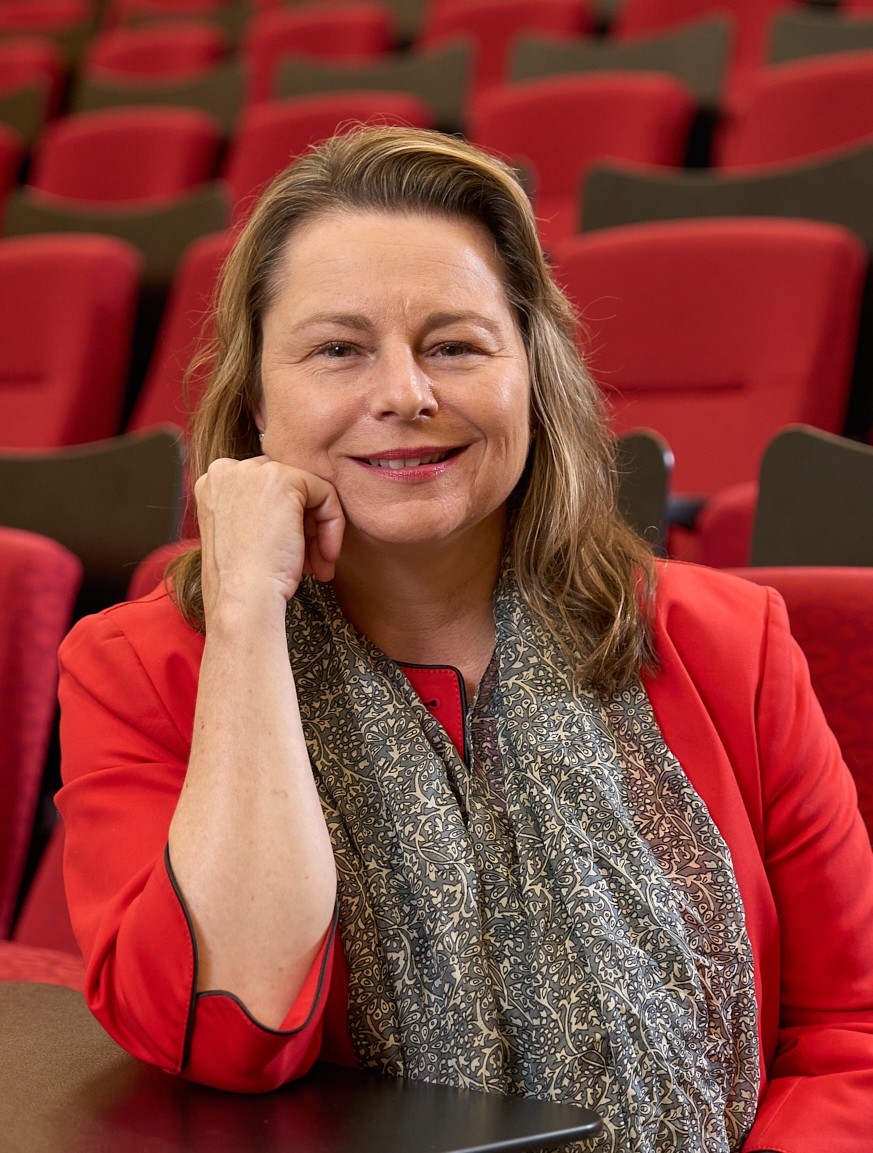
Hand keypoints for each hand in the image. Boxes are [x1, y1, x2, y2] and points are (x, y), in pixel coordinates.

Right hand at [194, 455, 344, 614]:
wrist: (243, 599)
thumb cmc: (243, 581)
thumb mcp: (242, 536)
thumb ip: (259, 512)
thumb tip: (294, 506)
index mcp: (212, 484)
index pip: (265, 491)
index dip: (285, 525)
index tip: (292, 556)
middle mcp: (227, 470)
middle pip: (286, 489)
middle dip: (304, 528)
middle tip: (310, 564)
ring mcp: (252, 471)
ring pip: (307, 491)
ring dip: (319, 532)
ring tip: (320, 567)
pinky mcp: (282, 479)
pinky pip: (325, 493)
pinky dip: (333, 525)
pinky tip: (325, 556)